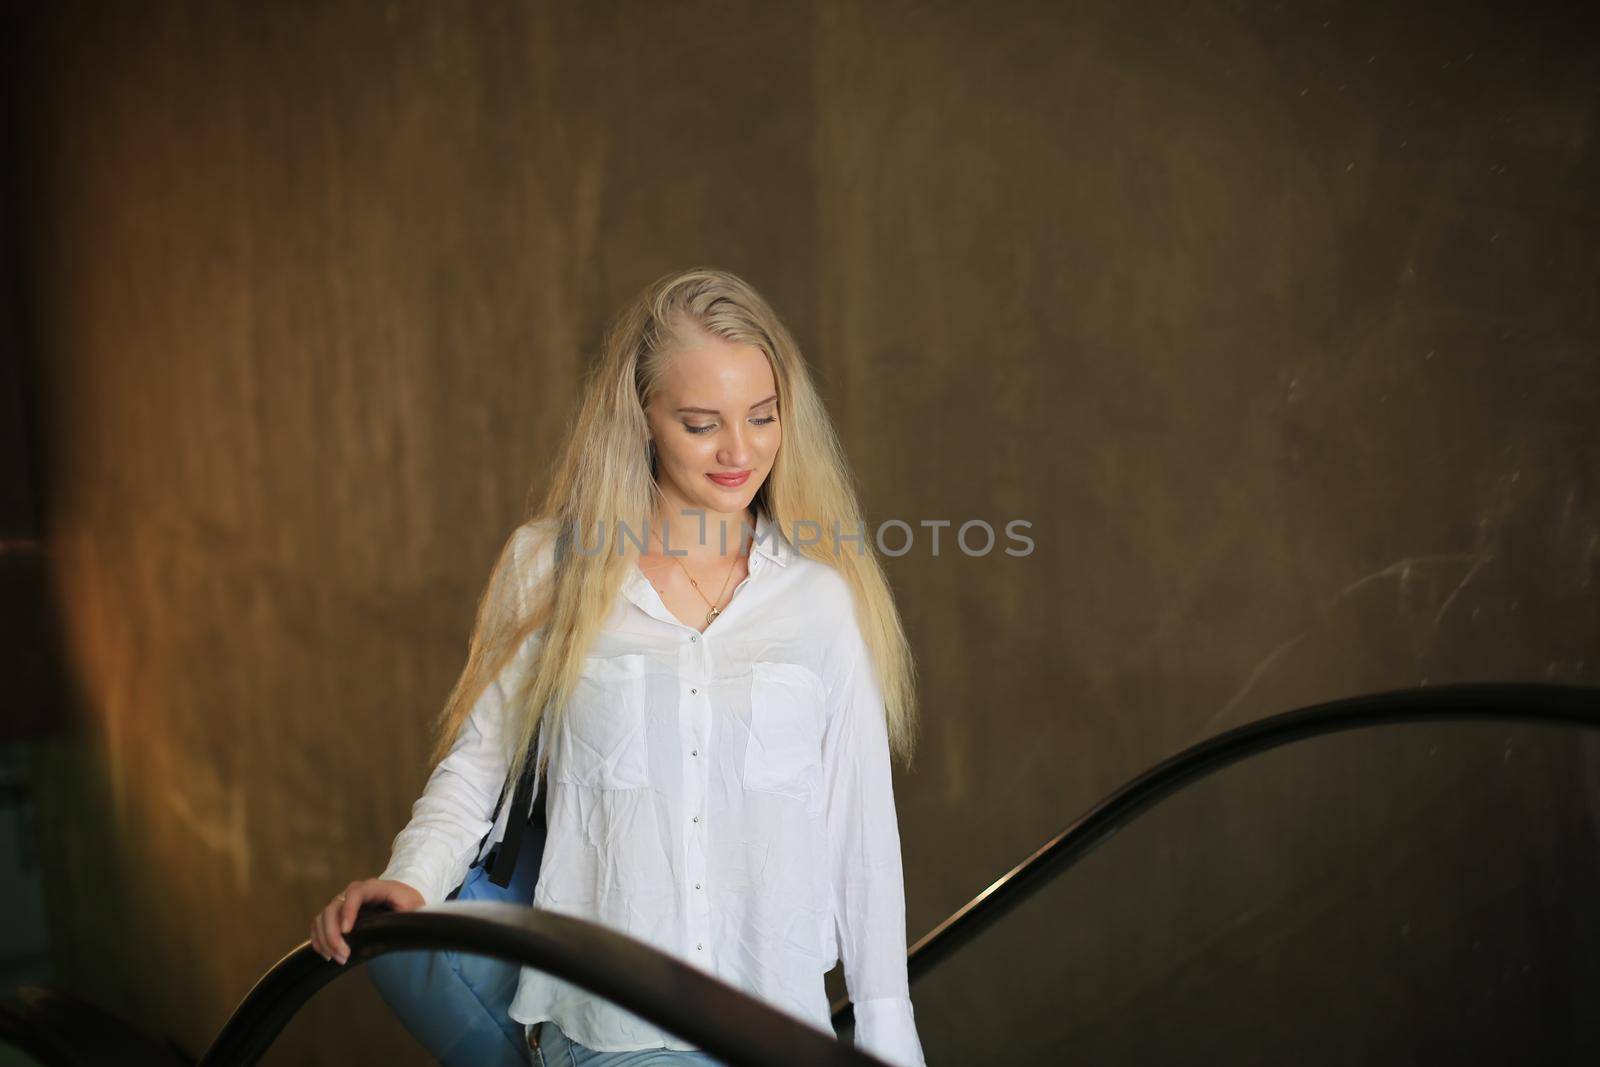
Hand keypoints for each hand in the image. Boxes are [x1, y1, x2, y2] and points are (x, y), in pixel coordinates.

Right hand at [309, 878, 424, 964]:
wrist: (401, 897)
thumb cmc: (409, 902)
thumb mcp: (415, 905)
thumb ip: (411, 912)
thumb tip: (408, 929)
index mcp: (373, 887)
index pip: (355, 892)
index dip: (348, 910)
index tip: (347, 931)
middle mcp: (353, 893)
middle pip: (333, 907)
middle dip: (333, 933)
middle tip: (343, 955)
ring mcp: (342, 903)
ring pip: (322, 917)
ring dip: (325, 939)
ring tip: (337, 958)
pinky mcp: (336, 915)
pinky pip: (318, 924)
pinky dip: (318, 939)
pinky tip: (327, 954)